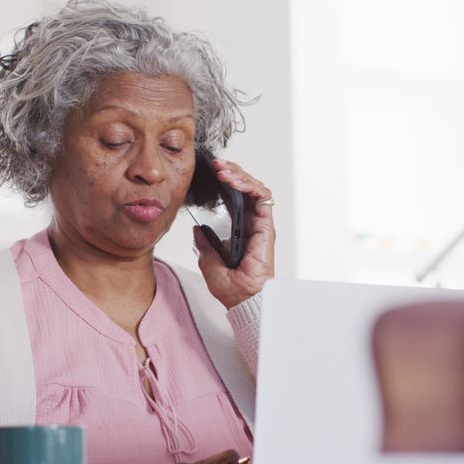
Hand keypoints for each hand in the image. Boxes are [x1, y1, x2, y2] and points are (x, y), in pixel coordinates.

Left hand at [193, 159, 274, 308]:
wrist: (242, 298)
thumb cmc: (232, 287)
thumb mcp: (208, 261)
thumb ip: (204, 244)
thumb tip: (197, 230)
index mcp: (239, 230)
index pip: (237, 198)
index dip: (227, 183)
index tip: (212, 174)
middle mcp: (251, 224)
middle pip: (247, 188)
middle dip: (233, 172)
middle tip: (218, 165)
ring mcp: (260, 223)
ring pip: (255, 188)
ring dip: (240, 175)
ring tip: (224, 171)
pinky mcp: (266, 225)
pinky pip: (262, 197)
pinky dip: (249, 186)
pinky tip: (235, 182)